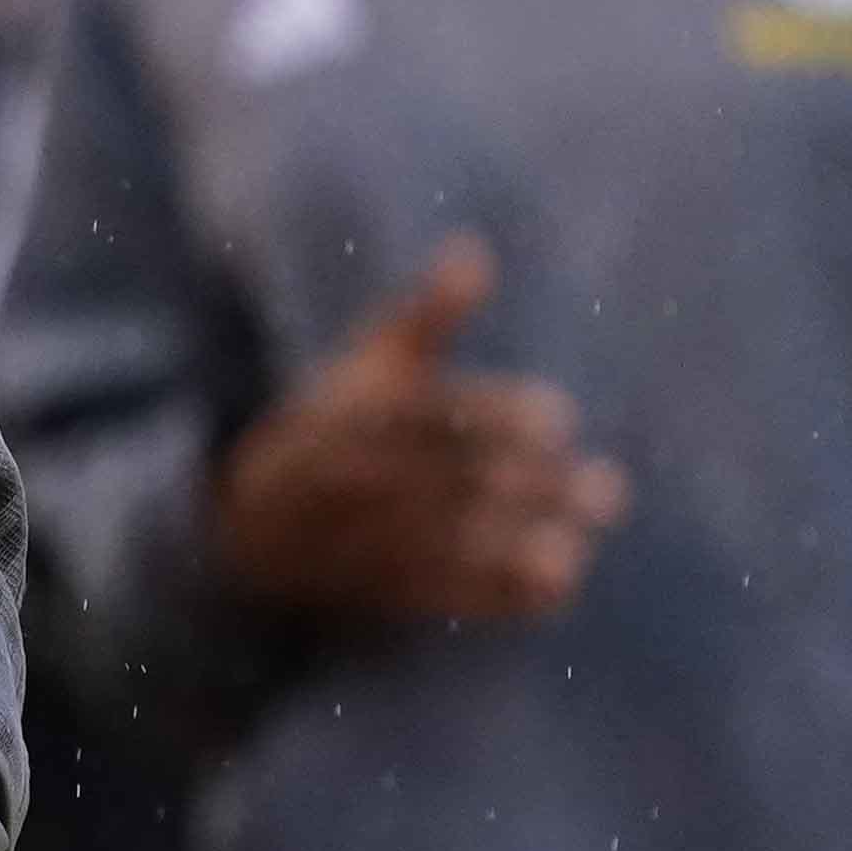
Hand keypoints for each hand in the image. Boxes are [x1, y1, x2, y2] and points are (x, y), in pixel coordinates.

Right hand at [208, 237, 627, 622]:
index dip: (490, 419)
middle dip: (527, 489)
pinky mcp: (375, 594)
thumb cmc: (330, 433)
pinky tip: (560, 582)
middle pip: (444, 487)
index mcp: (345, 422)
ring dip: (518, 550)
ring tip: (581, 543)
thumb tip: (475, 252)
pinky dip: (498, 597)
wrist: (247, 533)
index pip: (423, 419)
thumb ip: (422, 319)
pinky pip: (440, 599)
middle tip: (605, 487)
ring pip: (446, 549)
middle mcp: (348, 486)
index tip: (559, 417)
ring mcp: (357, 546)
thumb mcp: (363, 371)